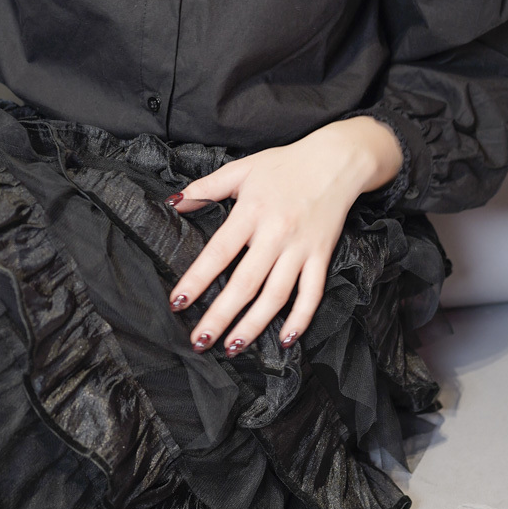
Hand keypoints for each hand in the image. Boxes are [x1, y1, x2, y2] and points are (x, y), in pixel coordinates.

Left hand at [164, 116, 401, 356]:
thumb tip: (172, 203)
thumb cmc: (284, 165)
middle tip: (199, 340)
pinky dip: (301, 318)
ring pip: (276, 295)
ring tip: (232, 347)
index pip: (219, 251)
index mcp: (252, 211)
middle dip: (220, 315)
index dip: (197, 279)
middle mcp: (276, 233)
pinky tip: (286, 340)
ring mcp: (301, 247)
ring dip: (254, 325)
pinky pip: (312, 293)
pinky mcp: (322, 256)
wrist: (335, 161)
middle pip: (245, 282)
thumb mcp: (242, 169)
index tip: (177, 302)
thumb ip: (205, 188)